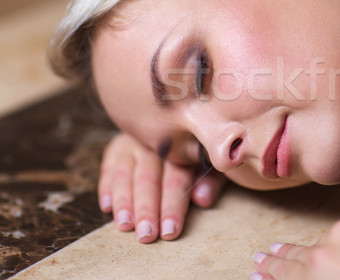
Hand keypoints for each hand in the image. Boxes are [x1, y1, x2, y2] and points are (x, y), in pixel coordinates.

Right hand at [97, 132, 226, 242]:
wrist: (179, 124)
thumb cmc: (200, 154)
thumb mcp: (213, 166)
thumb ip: (211, 182)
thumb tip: (202, 200)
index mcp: (183, 148)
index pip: (176, 180)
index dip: (172, 207)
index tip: (169, 232)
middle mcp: (156, 143)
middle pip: (148, 178)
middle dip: (146, 209)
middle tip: (146, 235)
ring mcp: (134, 143)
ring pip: (125, 173)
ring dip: (124, 201)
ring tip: (124, 225)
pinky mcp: (117, 146)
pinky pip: (109, 166)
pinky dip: (106, 187)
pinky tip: (107, 207)